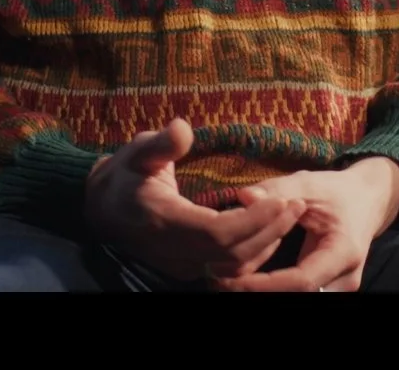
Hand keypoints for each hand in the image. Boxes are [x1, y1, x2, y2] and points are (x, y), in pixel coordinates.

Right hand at [84, 118, 305, 283]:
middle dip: (270, 232)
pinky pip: (226, 270)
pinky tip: (270, 232)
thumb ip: (160, 143)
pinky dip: (252, 254)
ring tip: (290, 215)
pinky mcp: (188, 269)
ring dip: (266, 245)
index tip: (280, 200)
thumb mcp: (137, 151)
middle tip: (298, 205)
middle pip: (233, 254)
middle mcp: (174, 251)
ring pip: (233, 267)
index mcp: (165, 222)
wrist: (101, 211)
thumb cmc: (124, 176)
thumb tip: (182, 128)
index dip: (253, 222)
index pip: (218, 234)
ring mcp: (181, 265)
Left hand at [211, 157, 398, 293]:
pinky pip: (296, 294)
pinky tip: (243, 279)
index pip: (300, 282)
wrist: (368, 201)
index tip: (228, 277)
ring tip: (225, 280)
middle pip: (295, 298)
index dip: (261, 285)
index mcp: (344, 252)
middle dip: (255, 292)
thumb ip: (277, 191)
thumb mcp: (310, 184)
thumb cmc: (339, 192)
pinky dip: (269, 289)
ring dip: (261, 292)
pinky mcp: (327, 290)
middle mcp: (344, 279)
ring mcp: (337, 290)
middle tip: (217, 280)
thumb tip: (243, 197)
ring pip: (294, 299)